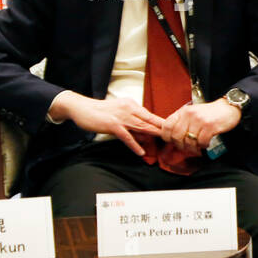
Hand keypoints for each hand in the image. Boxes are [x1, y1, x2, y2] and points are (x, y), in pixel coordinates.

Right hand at [49, 92, 165, 156]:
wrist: (81, 108)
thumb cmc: (100, 112)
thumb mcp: (120, 112)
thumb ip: (133, 120)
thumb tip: (145, 132)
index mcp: (132, 104)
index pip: (150, 114)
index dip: (162, 122)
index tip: (174, 128)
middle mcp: (129, 109)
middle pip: (150, 120)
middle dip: (163, 129)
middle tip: (176, 136)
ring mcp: (121, 117)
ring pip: (142, 127)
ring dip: (154, 135)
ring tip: (166, 141)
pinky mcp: (113, 125)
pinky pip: (127, 137)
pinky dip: (135, 145)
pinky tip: (141, 152)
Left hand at [159, 99, 241, 156]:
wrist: (228, 108)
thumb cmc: (209, 113)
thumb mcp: (192, 113)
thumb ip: (182, 122)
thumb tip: (171, 138)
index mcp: (183, 112)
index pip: (166, 126)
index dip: (167, 137)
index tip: (173, 141)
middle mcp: (189, 115)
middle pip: (176, 136)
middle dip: (181, 146)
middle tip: (186, 148)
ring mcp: (199, 120)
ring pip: (189, 141)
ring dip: (193, 148)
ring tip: (197, 148)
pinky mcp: (210, 126)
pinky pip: (201, 142)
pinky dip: (203, 146)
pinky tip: (206, 144)